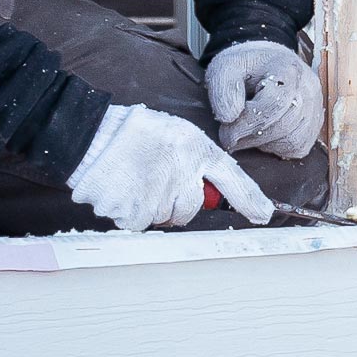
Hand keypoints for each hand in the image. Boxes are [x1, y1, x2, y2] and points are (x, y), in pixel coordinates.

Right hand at [68, 102, 272, 231]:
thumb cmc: (135, 133)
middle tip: (155, 180)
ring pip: (162, 217)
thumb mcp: (177, 135)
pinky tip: (120, 188)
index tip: (264, 215)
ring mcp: (157, 195)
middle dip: (175, 202)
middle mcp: (182, 174)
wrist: (92, 134)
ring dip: (149, 205)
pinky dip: (127, 211)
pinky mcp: (132, 211)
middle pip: (190, 209)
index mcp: (196, 150)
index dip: (250, 199)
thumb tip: (204, 194)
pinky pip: (136, 222)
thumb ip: (196, 161)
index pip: (233, 178)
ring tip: (134, 178)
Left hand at [205, 39, 323, 159]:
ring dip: (264, 143)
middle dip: (251, 136)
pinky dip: (278, 147)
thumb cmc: (245, 68)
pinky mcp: (316, 123)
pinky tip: (265, 135)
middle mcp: (308, 87)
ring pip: (293, 140)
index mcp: (287, 69)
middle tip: (231, 135)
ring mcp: (316, 106)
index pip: (273, 104)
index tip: (225, 127)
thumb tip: (229, 117)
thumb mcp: (225, 68)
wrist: (266, 63)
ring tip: (247, 133)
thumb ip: (223, 89)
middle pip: (284, 125)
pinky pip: (299, 146)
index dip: (246, 122)